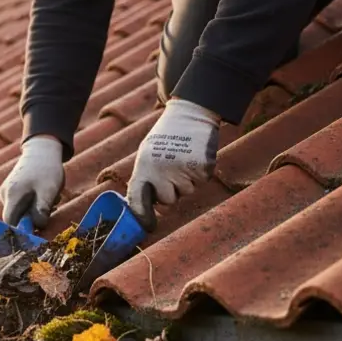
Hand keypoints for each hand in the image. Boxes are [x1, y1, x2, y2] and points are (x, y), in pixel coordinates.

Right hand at [0, 135, 64, 227]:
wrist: (42, 149)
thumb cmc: (46, 169)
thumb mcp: (48, 190)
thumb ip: (42, 210)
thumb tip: (38, 227)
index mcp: (11, 195)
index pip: (9, 222)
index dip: (21, 230)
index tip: (37, 230)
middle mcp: (4, 194)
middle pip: (15, 217)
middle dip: (32, 218)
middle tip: (50, 208)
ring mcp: (6, 191)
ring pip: (19, 210)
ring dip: (35, 210)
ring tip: (49, 198)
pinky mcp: (11, 189)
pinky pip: (20, 203)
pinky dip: (33, 203)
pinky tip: (44, 194)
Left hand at [126, 98, 219, 229]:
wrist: (190, 114)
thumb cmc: (165, 137)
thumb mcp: (147, 153)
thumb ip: (143, 178)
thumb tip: (138, 207)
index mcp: (144, 166)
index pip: (138, 198)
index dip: (141, 214)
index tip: (146, 225)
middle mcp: (162, 170)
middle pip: (168, 201)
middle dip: (170, 192)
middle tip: (171, 172)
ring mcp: (184, 169)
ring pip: (186, 192)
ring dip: (186, 181)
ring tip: (182, 160)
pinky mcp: (203, 167)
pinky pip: (201, 182)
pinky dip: (199, 173)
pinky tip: (194, 157)